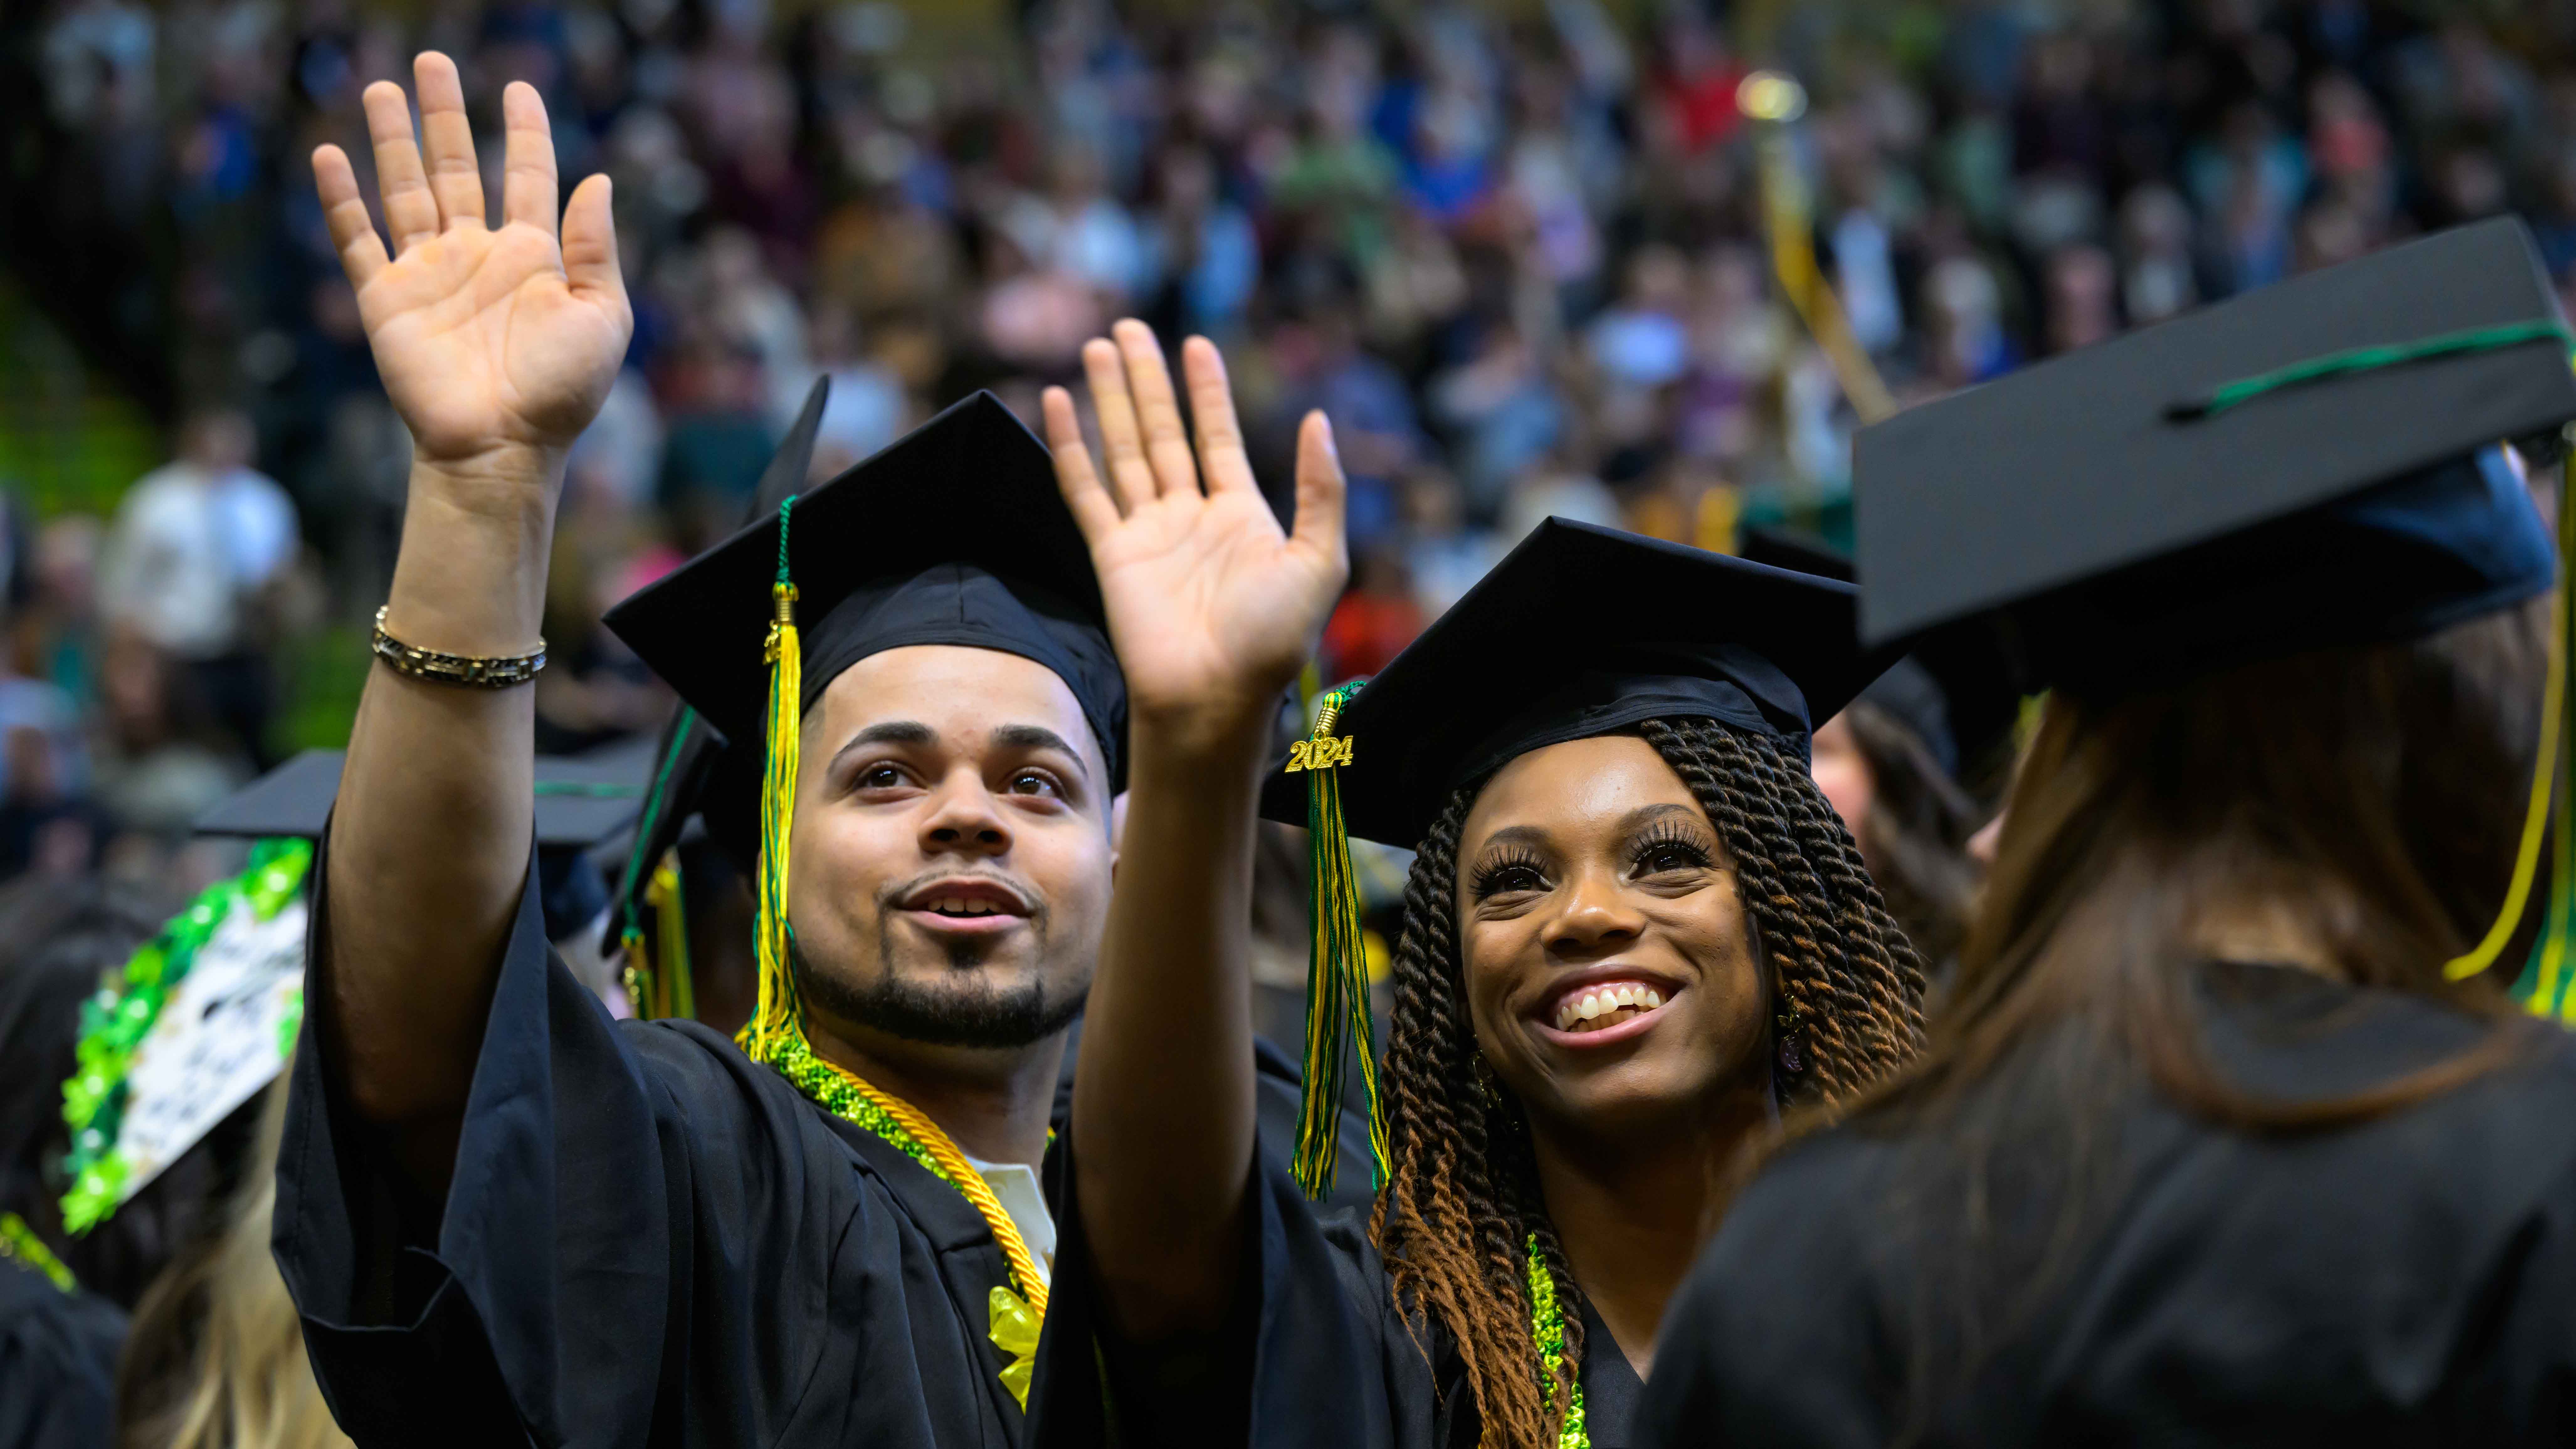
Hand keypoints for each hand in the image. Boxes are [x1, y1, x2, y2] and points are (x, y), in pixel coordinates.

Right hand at [314, 53, 630, 489]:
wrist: (505, 445)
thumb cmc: (561, 391)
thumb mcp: (602, 316)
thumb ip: (596, 248)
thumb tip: (599, 179)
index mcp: (532, 256)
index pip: (526, 174)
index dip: (523, 131)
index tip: (518, 87)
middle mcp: (477, 254)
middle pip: (456, 167)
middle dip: (443, 115)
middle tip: (431, 60)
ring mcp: (429, 274)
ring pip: (406, 189)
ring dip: (393, 139)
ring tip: (381, 88)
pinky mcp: (388, 299)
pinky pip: (360, 239)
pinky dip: (342, 199)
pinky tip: (330, 155)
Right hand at [1044, 322, 1347, 741]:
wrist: (1215, 697)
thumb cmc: (1272, 641)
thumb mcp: (1319, 560)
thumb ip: (1321, 490)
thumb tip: (1319, 420)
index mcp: (1241, 515)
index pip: (1217, 436)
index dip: (1206, 391)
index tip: (1194, 345)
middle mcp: (1191, 517)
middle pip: (1164, 431)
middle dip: (1146, 380)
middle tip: (1129, 329)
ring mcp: (1148, 534)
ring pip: (1125, 449)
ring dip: (1110, 399)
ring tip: (1098, 346)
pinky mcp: (1112, 554)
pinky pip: (1086, 489)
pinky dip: (1071, 447)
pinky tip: (1060, 404)